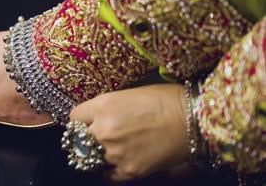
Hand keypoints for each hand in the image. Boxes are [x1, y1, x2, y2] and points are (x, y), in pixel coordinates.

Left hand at [69, 84, 187, 181]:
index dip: (82, 118)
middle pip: (78, 139)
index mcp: (102, 106)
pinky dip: (110, 170)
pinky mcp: (129, 170)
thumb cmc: (166, 100)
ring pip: (91, 158)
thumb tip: (96, 116)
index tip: (86, 121)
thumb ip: (107, 107)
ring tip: (111, 148)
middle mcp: (103, 130)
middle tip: (96, 136)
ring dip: (98, 154)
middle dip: (86, 137)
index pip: (74, 117)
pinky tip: (117, 163)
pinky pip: (108, 175)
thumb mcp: (129, 94)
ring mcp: (115, 153)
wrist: (193, 119)